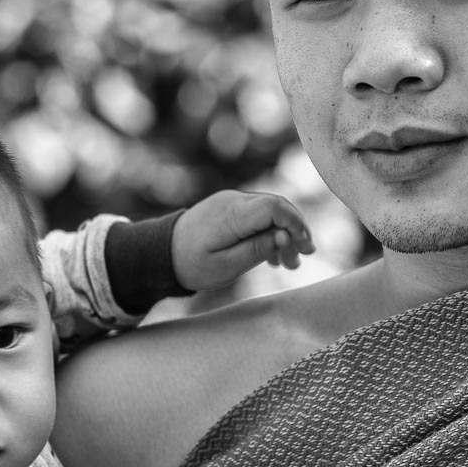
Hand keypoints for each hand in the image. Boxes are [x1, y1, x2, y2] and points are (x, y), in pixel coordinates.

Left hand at [171, 191, 313, 290]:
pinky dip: (271, 231)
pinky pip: (259, 214)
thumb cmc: (192, 264)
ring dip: (285, 234)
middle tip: (303, 257)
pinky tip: (275, 255)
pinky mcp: (231, 208)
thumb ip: (258, 249)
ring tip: (290, 263)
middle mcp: (233, 201)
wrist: (162, 253)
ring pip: (271, 211)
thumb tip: (286, 237)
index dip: (295, 223)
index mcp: (231, 214)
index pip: (274, 207)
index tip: (305, 247)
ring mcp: (232, 202)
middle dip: (295, 231)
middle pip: (278, 206)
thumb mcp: (226, 266)